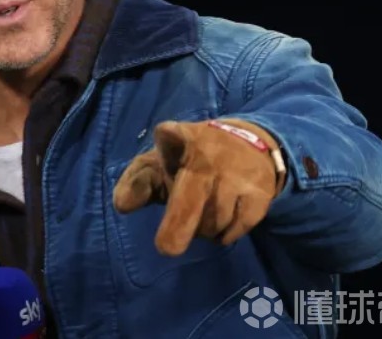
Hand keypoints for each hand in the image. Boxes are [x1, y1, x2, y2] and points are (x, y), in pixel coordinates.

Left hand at [112, 118, 283, 255]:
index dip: (170, 136)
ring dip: (201, 229)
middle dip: (178, 225)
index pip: (172, 134)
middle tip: (166, 248)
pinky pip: (232, 230)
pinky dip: (222, 234)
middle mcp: (210, 155)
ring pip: (211, 222)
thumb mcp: (160, 164)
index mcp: (180, 138)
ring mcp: (237, 176)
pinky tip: (222, 217)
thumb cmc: (191, 161)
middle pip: (192, 196)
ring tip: (201, 213)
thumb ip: (137, 183)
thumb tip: (122, 206)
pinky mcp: (259, 195)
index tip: (168, 133)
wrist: (251, 147)